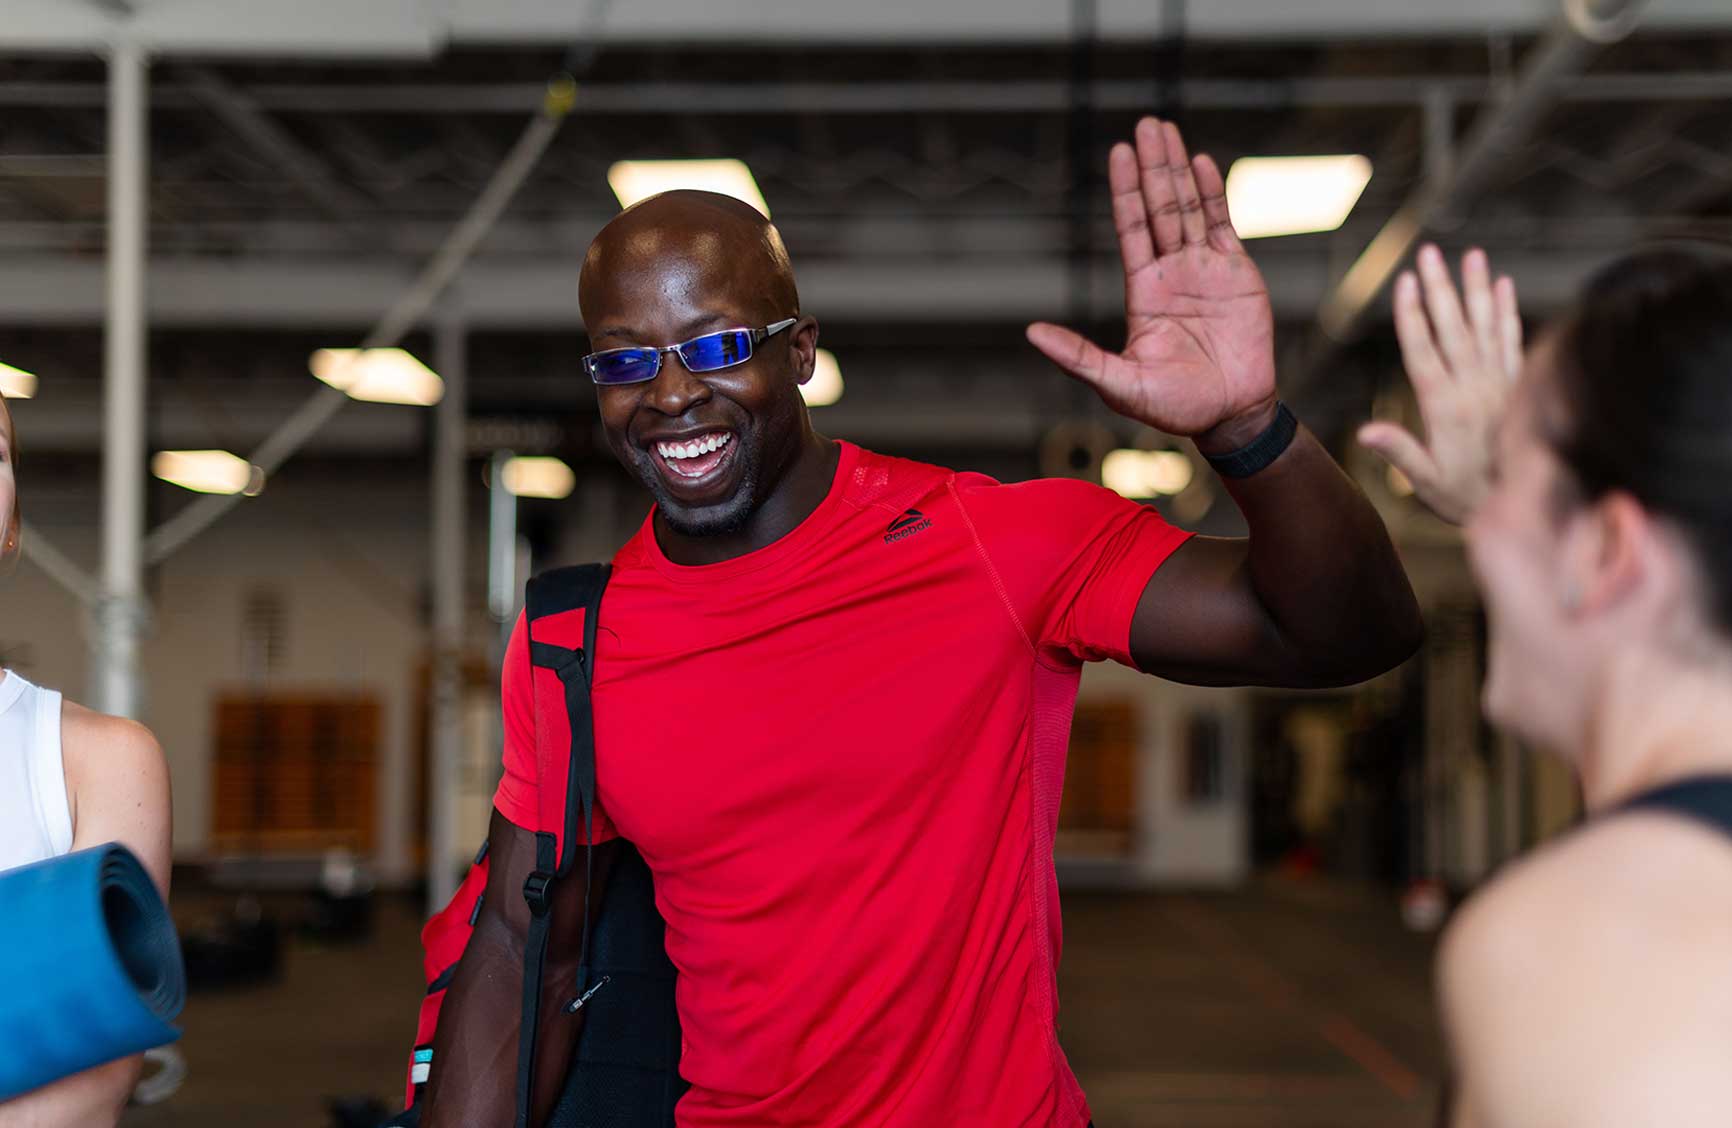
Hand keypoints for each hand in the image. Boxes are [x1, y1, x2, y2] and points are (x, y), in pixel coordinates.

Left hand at [1026, 116, 1276, 447]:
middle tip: (1146, 124)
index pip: (1130, 228)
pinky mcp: (1238, 275)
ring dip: (1178, 170)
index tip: (1118, 152)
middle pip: (1159, 208)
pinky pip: (1224, 225)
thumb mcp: (1118, 383)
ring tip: (1167, 130)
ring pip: (1190, 208)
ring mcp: (1206, 270)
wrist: (1230, 415)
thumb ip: (1078, 356)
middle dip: (1151, 167)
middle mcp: (1171, 273)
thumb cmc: (1174, 406)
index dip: (1125, 191)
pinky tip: (1202, 163)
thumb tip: (1031, 333)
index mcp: (1143, 291)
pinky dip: (1214, 193)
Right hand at [1358, 244, 1522, 524]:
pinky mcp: (1517, 386)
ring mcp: (1498, 384)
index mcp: (1445, 407)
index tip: (1406, 281)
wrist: (1525, 503)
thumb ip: (1400, 451)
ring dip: (1476, 289)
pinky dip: (1507, 313)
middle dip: (1440, 288)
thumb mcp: (1426, 481)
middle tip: (1430, 252)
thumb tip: (1366, 431)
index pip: (1423, 352)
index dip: (1413, 316)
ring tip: (1471, 255)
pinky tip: (1503, 286)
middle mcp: (1473, 388)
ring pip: (1485, 327)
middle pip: (1453, 329)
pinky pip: (1512, 342)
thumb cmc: (1466, 497)